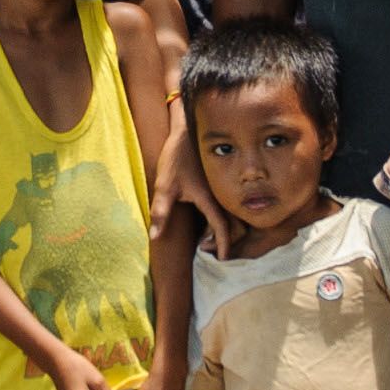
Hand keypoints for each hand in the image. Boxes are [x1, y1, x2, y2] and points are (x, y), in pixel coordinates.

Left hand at [152, 116, 234, 256]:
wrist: (187, 129)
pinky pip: (230, 205)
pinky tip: (209, 220)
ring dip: (226, 229)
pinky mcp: (220, 182)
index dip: (224, 246)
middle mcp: (222, 194)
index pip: (223, 228)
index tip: (222, 259)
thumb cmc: (176, 156)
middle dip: (226, 240)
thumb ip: (160, 212)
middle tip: (210, 250)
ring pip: (234, 215)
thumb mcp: (165, 185)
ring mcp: (223, 187)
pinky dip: (225, 217)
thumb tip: (154, 237)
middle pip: (235, 224)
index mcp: (210, 198)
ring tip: (209, 238)